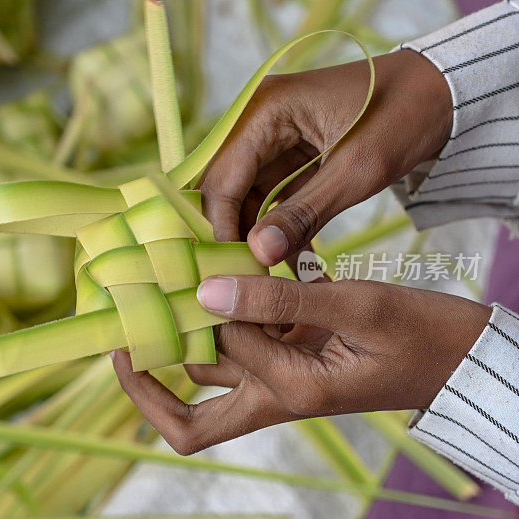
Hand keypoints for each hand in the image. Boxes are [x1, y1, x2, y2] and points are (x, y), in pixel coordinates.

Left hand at [110, 275, 489, 454]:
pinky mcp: (291, 357)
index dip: (201, 306)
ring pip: (213, 365)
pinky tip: (225, 271)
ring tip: (163, 281)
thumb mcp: (355, 307)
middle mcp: (275, 392)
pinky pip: (242, 342)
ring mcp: (280, 377)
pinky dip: (228, 314)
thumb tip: (206, 291)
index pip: (220, 346)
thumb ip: (280, 299)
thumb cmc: (423, 337)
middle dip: (148, 386)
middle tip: (118, 340)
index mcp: (290, 392)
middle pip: (191, 418)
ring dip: (187, 332)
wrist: (463, 356)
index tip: (178, 264)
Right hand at [199, 50, 452, 264]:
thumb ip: (304, 214)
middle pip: (224, 189)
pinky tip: (296, 264)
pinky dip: (279, 231)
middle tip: (246, 280)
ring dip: (257, 239)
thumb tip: (258, 253)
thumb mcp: (357, 170)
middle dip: (233, 235)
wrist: (441, 94)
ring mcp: (269, 141)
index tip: (230, 272)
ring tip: (273, 279)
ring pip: (243, 200)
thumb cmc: (404, 115)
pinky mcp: (285, 159)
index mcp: (264, 110)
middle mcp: (255, 122)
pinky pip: (269, 201)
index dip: (219, 228)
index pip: (221, 179)